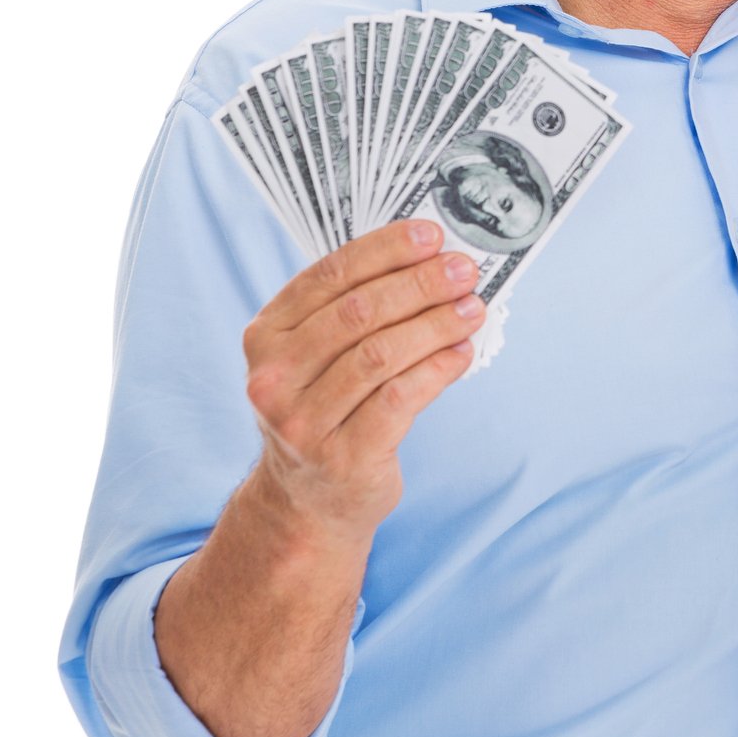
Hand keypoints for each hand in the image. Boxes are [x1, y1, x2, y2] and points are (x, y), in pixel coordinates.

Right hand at [241, 220, 486, 541]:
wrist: (308, 500)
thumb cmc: (326, 409)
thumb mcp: (317, 357)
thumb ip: (355, 309)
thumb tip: (430, 259)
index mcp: (265, 336)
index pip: (329, 276)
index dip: (385, 250)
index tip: (431, 236)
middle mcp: (273, 378)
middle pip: (358, 313)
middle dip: (419, 284)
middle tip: (463, 271)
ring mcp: (302, 422)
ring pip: (381, 355)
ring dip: (436, 325)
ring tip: (472, 309)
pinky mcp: (342, 457)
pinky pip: (399, 399)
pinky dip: (437, 370)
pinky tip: (461, 353)